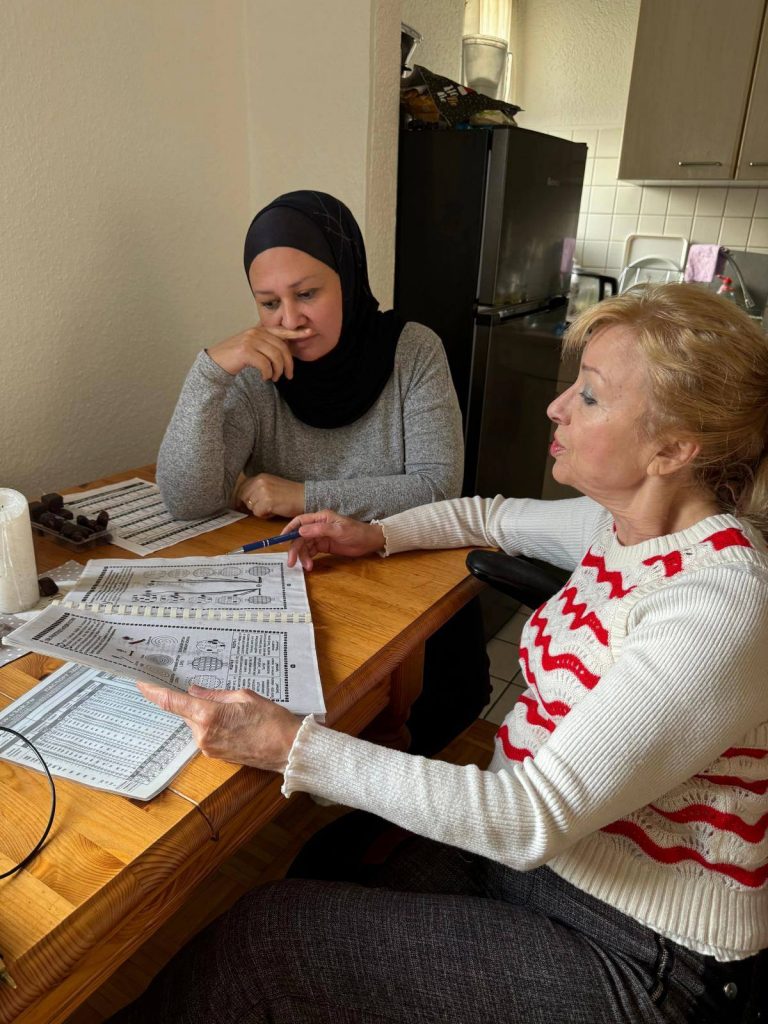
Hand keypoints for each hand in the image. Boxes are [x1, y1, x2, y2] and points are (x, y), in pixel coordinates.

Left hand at [137, 682, 300, 771]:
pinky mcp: (215, 755)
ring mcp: (208, 747)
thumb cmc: (271, 720)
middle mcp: (203, 734)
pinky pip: (205, 734)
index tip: (142, 683)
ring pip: (196, 723)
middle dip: (195, 701)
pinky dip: (213, 724)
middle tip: (217, 694)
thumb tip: (195, 691)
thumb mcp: (243, 696)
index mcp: (208, 716)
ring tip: (235, 710)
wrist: (287, 749)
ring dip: (207, 713)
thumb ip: (215, 694)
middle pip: (186, 712)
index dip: (154, 692)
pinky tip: (234, 721)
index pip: (172, 702)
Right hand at [207, 324, 311, 379]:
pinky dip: (268, 374)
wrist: (216, 362)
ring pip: (275, 357)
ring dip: (278, 371)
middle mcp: (256, 332)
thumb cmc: (236, 357)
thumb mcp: (253, 346)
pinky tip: (264, 377)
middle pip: (282, 348)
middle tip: (288, 376)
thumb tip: (286, 349)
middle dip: (288, 364)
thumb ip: (267, 344)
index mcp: (260, 330)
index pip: (282, 331)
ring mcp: (250, 340)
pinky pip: (265, 364)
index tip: (310, 332)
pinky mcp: (245, 351)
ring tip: (274, 378)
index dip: (297, 332)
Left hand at [237, 474, 304, 517]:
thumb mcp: (271, 485)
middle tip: (264, 506)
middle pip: (243, 498)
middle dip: (251, 505)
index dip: (243, 498)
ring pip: (250, 506)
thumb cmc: (290, 494)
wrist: (304, 497)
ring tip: (271, 508)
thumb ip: (257, 488)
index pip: (241, 488)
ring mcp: (263, 491)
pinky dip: (265, 515)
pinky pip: (257, 513)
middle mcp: (260, 482)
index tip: (245, 504)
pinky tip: (274, 511)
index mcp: (260, 476)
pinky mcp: (267, 502)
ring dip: (259, 510)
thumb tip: (242, 499)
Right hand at [284, 510, 385, 569]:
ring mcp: (320, 537)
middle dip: (295, 549)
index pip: (300, 521)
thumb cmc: (356, 532)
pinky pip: (311, 552)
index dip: (289, 529)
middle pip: (299, 537)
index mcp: (320, 518)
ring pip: (304, 546)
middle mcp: (317, 526)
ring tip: (307, 567)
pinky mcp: (323, 546)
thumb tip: (300, 531)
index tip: (281, 539)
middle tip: (292, 562)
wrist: (369, 542)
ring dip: (303, 557)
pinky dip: (308, 559)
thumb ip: (320, 530)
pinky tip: (310, 566)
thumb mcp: (339, 530)